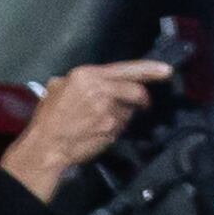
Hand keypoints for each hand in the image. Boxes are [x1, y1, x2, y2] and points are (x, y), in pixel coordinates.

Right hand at [0, 61, 170, 201]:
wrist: (47, 145)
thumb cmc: (49, 118)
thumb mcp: (57, 88)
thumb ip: (80, 82)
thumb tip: (96, 81)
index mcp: (86, 75)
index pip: (126, 69)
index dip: (149, 69)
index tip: (166, 71)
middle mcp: (100, 88)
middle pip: (135, 90)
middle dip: (142, 99)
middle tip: (143, 104)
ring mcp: (108, 109)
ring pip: (129, 110)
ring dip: (123, 115)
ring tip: (104, 121)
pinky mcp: (112, 128)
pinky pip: (122, 125)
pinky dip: (117, 128)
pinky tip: (101, 131)